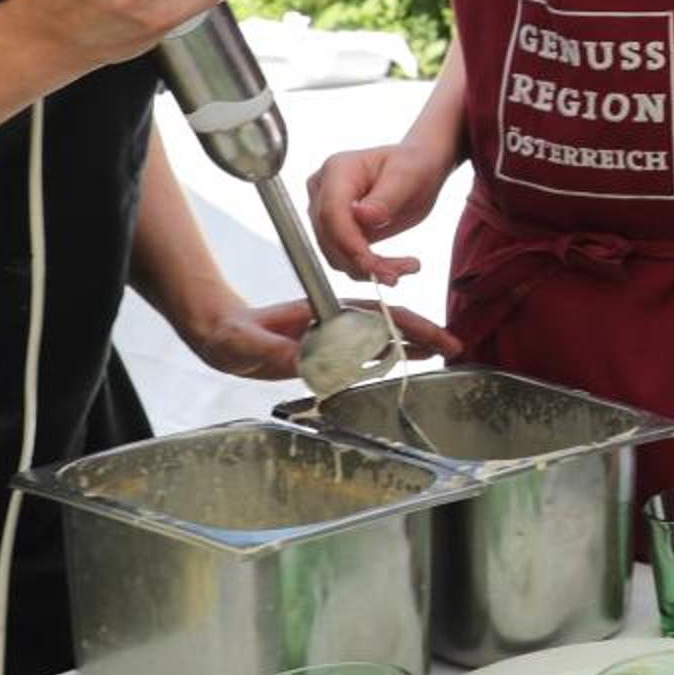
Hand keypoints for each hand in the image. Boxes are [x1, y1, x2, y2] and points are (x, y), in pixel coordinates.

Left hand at [179, 294, 460, 379]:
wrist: (218, 334)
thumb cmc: (229, 333)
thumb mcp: (246, 342)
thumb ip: (271, 348)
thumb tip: (301, 359)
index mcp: (324, 313)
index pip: (374, 315)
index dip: (406, 325)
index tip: (431, 337)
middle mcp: (334, 320)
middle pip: (388, 324)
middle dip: (422, 333)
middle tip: (454, 347)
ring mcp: (331, 335)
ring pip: (381, 337)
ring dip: (412, 344)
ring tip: (442, 353)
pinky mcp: (325, 351)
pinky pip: (364, 353)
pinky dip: (389, 355)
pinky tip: (405, 361)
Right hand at [309, 142, 452, 280]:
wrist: (418, 168)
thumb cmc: (414, 165)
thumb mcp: (408, 177)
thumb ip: (386, 197)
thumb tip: (362, 216)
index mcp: (338, 170)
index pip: (331, 212)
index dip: (348, 241)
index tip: (371, 262)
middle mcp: (323, 190)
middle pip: (329, 236)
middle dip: (361, 261)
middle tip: (397, 273)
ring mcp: (326, 211)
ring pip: (334, 252)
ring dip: (366, 269)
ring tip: (403, 270)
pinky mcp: (337, 230)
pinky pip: (344, 257)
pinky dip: (368, 268)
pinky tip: (394, 269)